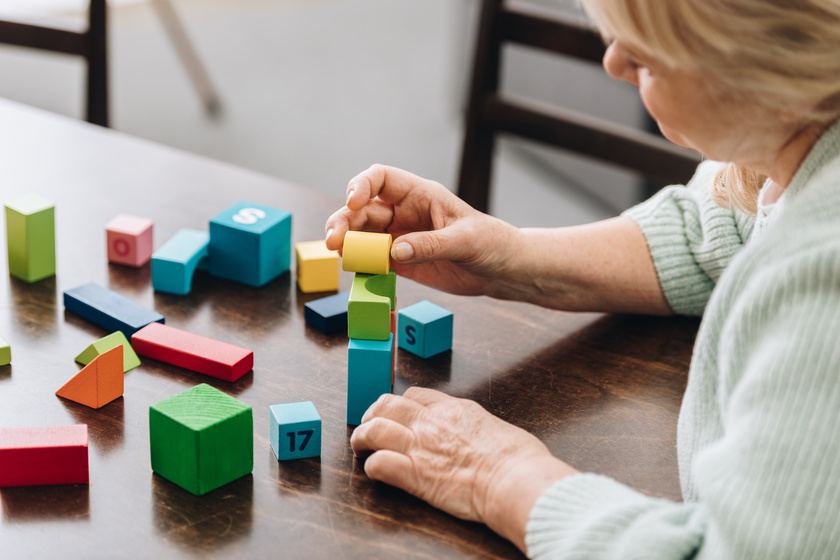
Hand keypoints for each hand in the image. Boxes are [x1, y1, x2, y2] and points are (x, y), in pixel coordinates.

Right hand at [324, 164, 520, 295]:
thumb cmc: (491, 243)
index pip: (381, 178)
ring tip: (337, 255)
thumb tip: (395, 250)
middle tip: (333, 242)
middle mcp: (404, 212)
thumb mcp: (465, 241)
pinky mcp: (401, 262)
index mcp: (420, 194)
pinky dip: (360, 266)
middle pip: (362, 209)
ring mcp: (400, 237)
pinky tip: (355, 273)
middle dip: (344, 221)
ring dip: (346, 243)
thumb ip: (430, 244)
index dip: (361, 185)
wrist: (501, 270)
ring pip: (362, 235)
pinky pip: (373, 260)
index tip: (352, 201)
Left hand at [350, 387, 577, 551]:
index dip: (402, 403)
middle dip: (373, 414)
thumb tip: (478, 436)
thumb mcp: (497, 428)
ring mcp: (420, 447)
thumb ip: (477, 428)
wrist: (515, 479)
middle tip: (369, 426)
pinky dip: (372, 467)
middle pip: (387, 405)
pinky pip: (379, 464)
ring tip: (360, 446)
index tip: (398, 413)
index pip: (415, 395)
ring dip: (362, 438)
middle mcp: (432, 423)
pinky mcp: (414, 475)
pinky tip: (375, 471)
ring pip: (374, 430)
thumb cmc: (519, 459)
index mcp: (454, 409)